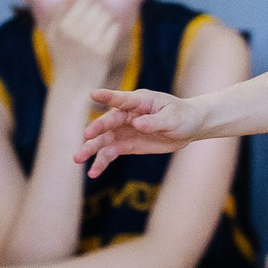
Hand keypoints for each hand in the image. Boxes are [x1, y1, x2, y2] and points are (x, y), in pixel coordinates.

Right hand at [44, 0, 127, 86]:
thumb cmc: (63, 59)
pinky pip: (114, 28)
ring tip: (103, 28)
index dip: (89, 4)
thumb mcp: (52, 36)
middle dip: (100, 11)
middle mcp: (74, 32)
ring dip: (108, 19)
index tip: (91, 12)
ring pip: (106, 15)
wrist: (72, 87)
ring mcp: (90, 41)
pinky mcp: (104, 50)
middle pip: (96, 6)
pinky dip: (113, 29)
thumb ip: (58, 14)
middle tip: (99, 21)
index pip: (82, 1)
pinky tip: (109, 36)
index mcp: (61, 27)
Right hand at [77, 88, 204, 174]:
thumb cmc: (183, 116)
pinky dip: (101, 162)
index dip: (108, 97)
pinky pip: (110, 153)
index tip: (94, 95)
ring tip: (77, 159)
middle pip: (108, 122)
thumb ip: (154, 121)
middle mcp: (127, 115)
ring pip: (104, 140)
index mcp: (139, 102)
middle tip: (87, 136)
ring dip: (91, 149)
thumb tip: (137, 124)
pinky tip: (92, 173)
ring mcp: (124, 130)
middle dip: (97, 129)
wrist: (189, 127)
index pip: (122, 99)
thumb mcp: (173, 118)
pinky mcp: (126, 144)